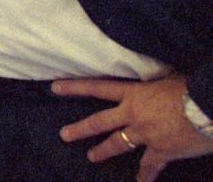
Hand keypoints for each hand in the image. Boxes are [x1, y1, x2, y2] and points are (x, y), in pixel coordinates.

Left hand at [55, 74, 212, 181]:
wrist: (208, 107)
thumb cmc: (191, 89)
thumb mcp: (167, 78)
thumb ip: (154, 84)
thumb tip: (153, 81)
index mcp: (134, 93)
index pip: (98, 87)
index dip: (75, 87)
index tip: (54, 88)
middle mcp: (133, 114)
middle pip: (100, 121)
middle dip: (80, 129)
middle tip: (64, 135)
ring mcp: (145, 134)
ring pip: (118, 144)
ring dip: (103, 151)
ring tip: (91, 156)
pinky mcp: (161, 151)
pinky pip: (150, 166)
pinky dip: (145, 175)